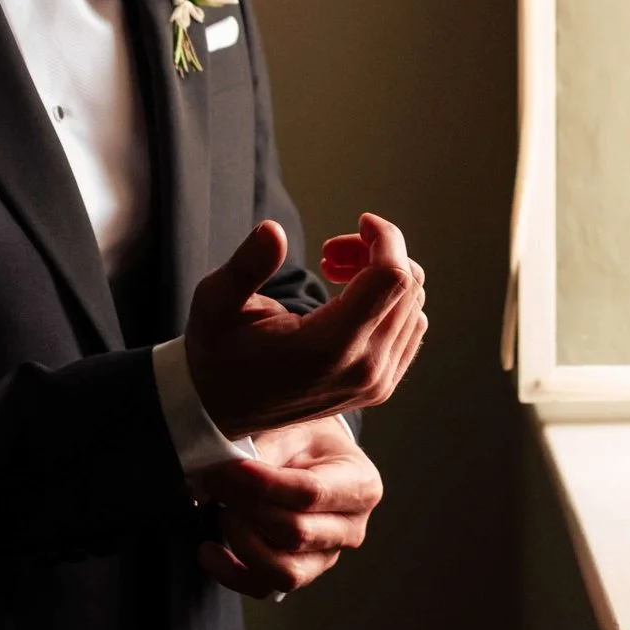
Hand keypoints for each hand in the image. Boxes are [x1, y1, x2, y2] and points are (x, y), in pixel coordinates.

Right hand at [182, 214, 427, 437]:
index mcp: (327, 347)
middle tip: (331, 252)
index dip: (385, 237)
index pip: (392, 278)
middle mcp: (363, 369)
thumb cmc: (217, 351)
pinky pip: (410, 328)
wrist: (221, 409)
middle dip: (378, 252)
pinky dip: (390, 301)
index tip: (359, 221)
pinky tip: (350, 298)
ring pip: (414, 304)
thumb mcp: (216, 302)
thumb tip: (273, 230)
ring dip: (383, 275)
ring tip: (335, 272)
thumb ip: (247, 265)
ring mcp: (376, 383)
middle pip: (408, 286)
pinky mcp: (379, 387)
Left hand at [196, 417, 382, 598]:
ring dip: (243, 542)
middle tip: (219, 482)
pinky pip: (264, 587)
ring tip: (223, 511)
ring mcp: (326, 557)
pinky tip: (209, 550)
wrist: (312, 455)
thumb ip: (267, 450)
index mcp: (361, 485)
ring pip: (285, 571)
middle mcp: (350, 528)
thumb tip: (230, 474)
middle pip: (296, 533)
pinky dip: (231, 573)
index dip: (264, 485)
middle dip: (248, 508)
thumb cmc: (305, 438)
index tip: (230, 470)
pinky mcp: (299, 573)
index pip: (310, 493)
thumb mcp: (293, 428)